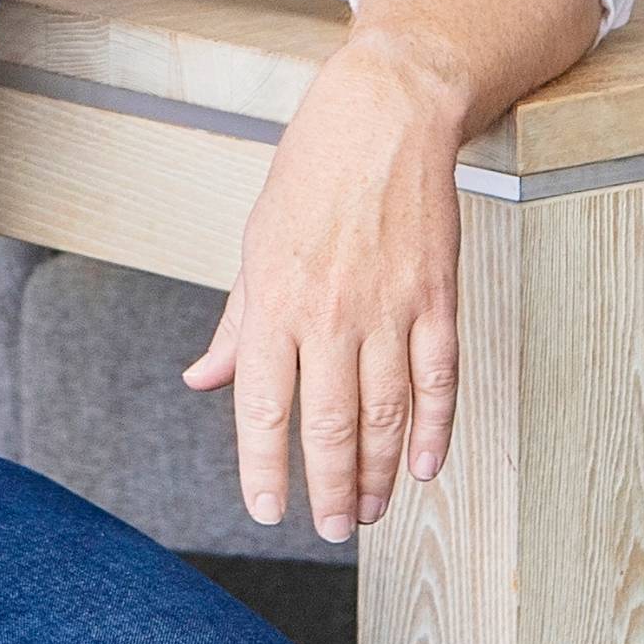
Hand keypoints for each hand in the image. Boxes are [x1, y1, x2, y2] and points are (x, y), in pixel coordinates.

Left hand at [181, 28, 464, 538]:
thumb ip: (234, 324)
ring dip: (378, 473)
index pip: (263, 407)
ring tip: (369, 510)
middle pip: (331, 426)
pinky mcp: (438, 299)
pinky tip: (423, 465)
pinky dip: (435, 430)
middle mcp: (329, 314)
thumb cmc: (311, 174)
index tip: (266, 509)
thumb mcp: (254, 245)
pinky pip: (439, 381)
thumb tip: (204, 379)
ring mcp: (389, 308)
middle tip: (331, 527)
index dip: (263, 468)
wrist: (385, 115)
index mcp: (274, 301)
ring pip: (387, 415)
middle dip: (330, 488)